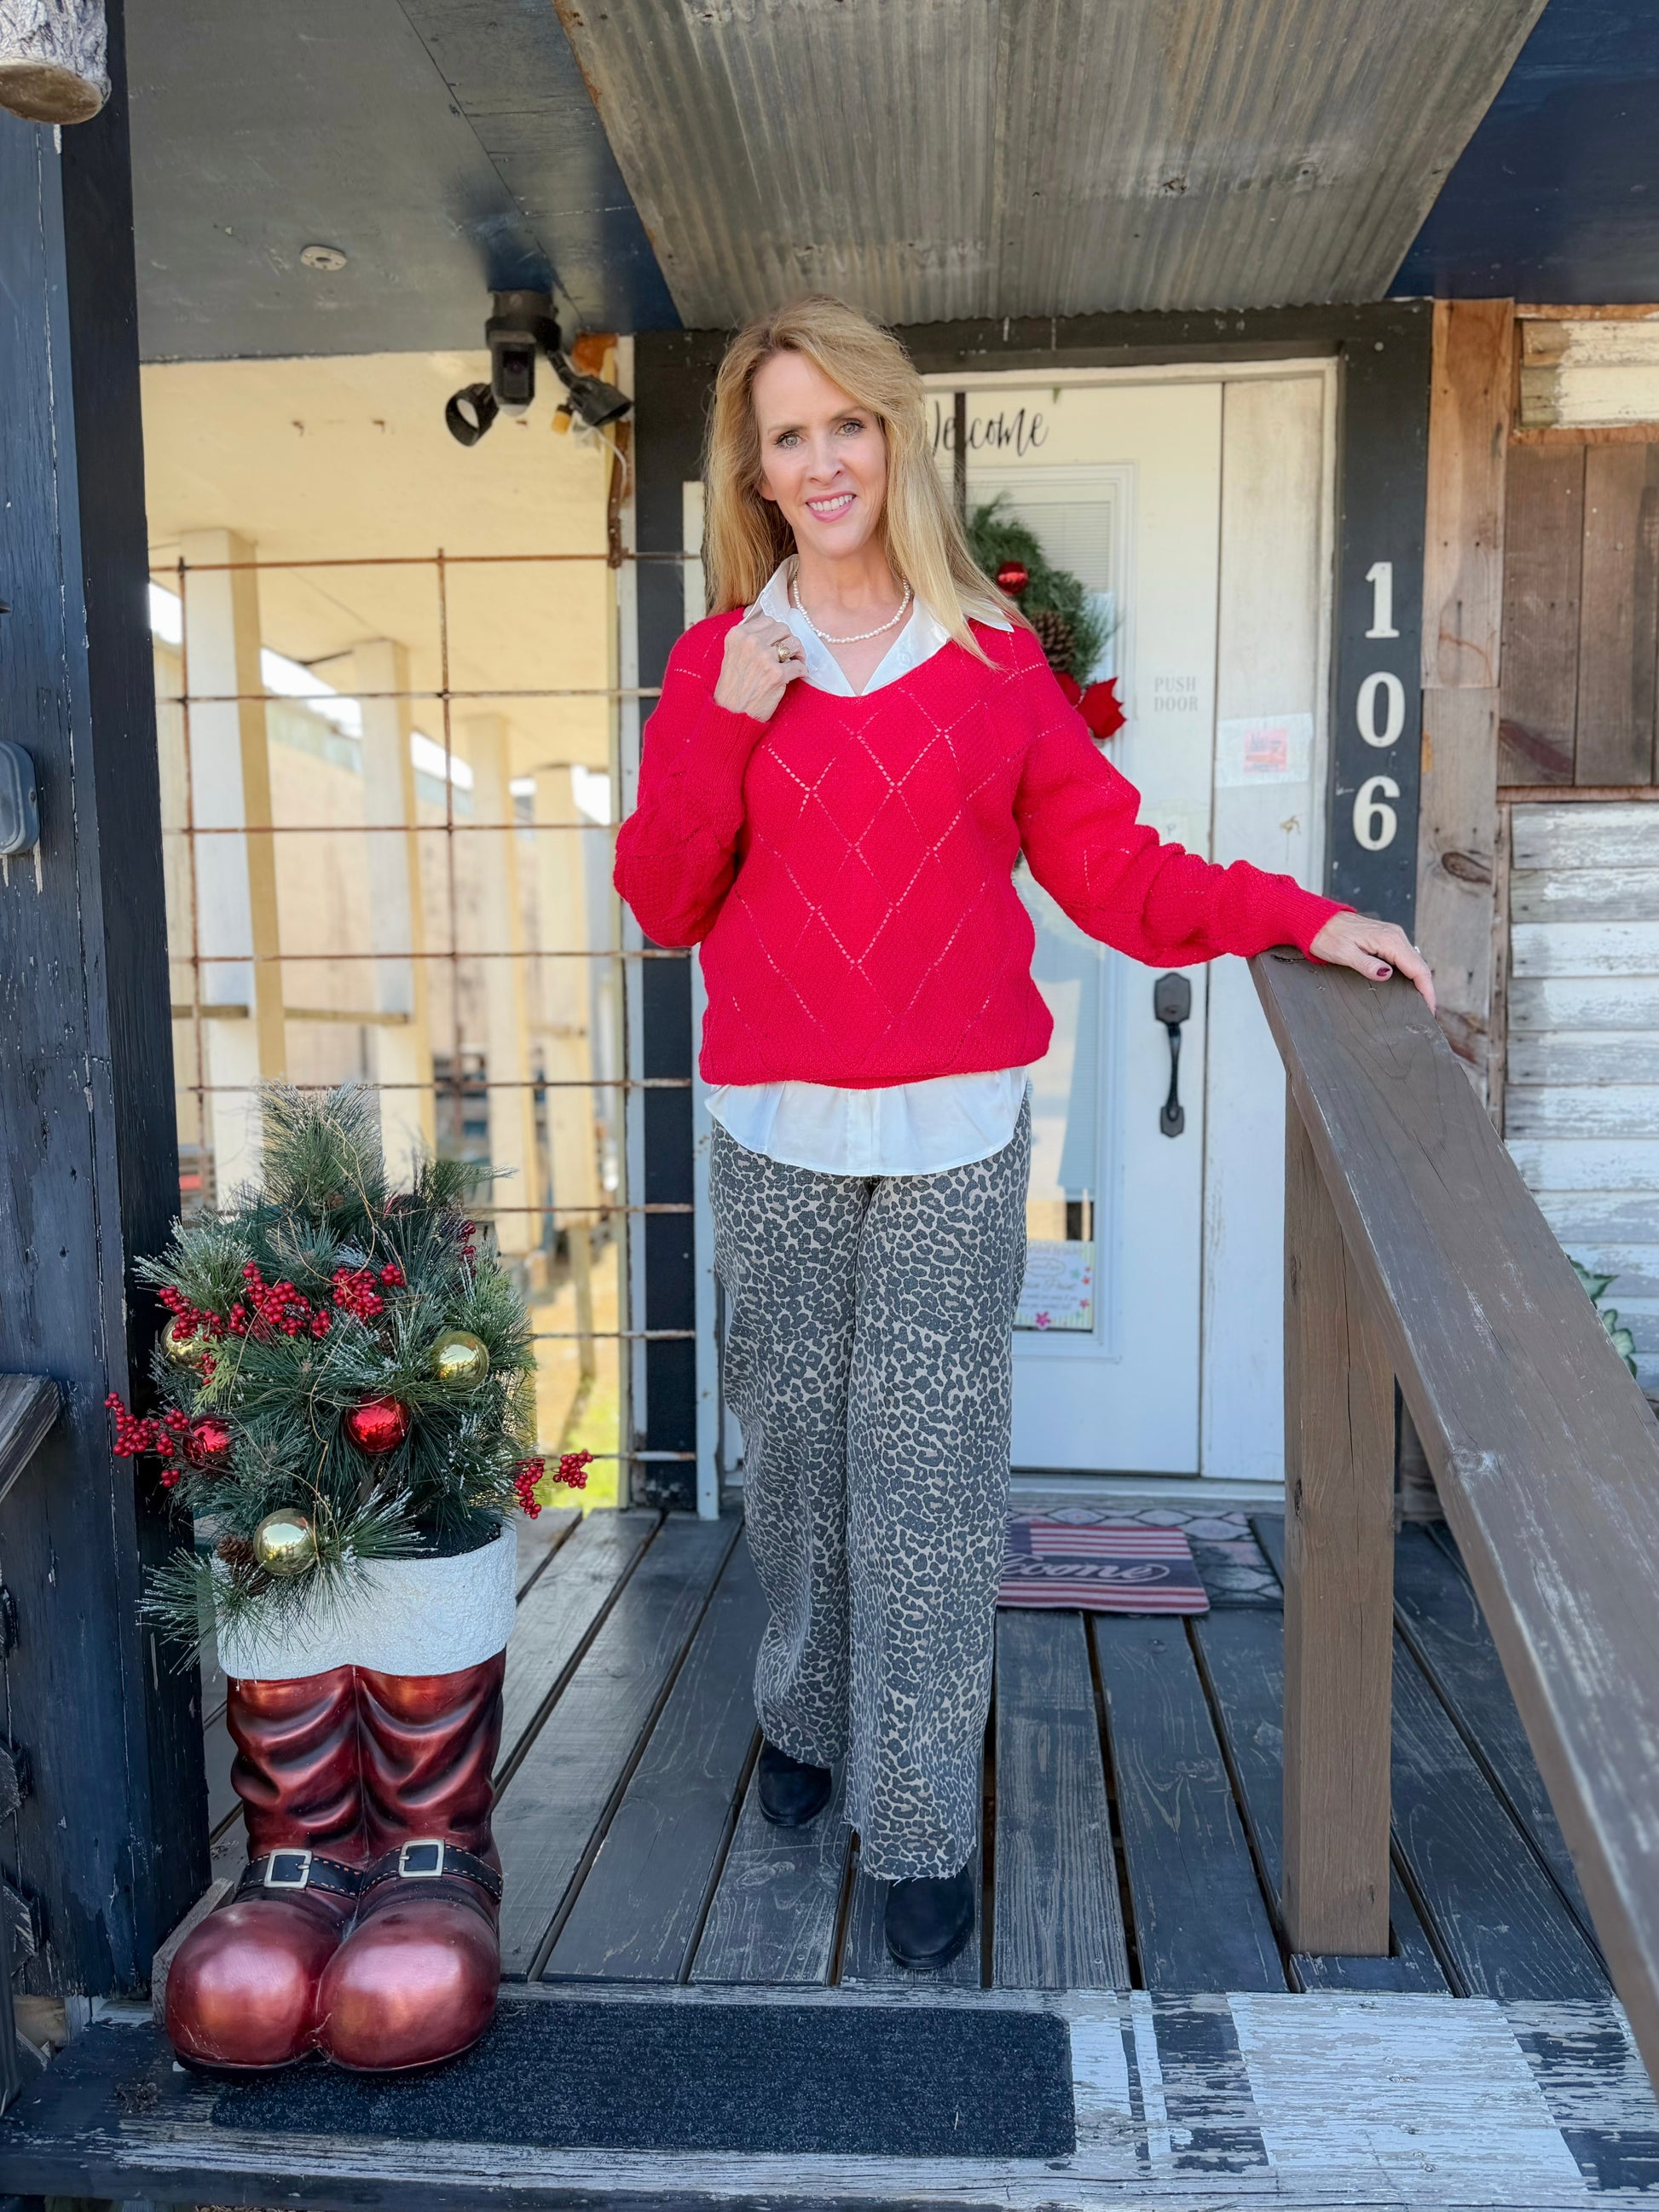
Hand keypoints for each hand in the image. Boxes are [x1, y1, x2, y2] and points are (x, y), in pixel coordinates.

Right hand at [714, 609, 805, 720]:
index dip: (777, 632)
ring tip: (796, 662)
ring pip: (794, 643)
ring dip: (799, 653)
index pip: (768, 620)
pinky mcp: (776, 675)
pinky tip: (798, 675)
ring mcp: (764, 658)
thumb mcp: (732, 654)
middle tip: (790, 653)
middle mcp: (750, 642)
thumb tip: (768, 626)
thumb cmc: (732, 687)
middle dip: (789, 640)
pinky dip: (802, 670)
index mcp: (738, 635)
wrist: (730, 714)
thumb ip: (747, 639)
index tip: (779, 642)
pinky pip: (798, 665)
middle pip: (783, 629)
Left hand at [1308, 912, 1435, 1011]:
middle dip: (1426, 989)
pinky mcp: (1387, 939)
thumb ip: (1367, 965)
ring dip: (1420, 981)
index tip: (1429, 1008)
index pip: (1417, 968)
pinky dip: (1411, 973)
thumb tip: (1386, 975)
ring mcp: (1392, 936)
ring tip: (1421, 1002)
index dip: (1426, 990)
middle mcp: (1395, 936)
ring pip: (1414, 962)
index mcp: (1389, 940)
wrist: (1319, 920)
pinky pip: (1405, 957)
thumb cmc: (1328, 936)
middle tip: (1427, 1011)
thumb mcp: (1344, 954)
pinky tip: (1409, 985)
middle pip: (1419, 966)